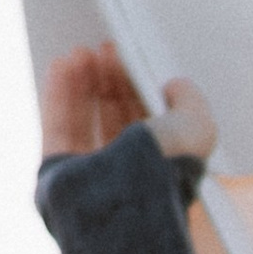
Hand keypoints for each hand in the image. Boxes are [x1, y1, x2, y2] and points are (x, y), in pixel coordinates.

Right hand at [38, 43, 217, 163]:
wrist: (124, 203)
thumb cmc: (164, 174)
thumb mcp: (197, 129)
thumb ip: (192, 101)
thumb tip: (175, 87)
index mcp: (157, 170)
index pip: (143, 122)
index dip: (133, 87)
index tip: (125, 57)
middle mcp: (123, 177)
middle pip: (111, 119)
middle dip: (106, 80)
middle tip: (102, 51)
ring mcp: (88, 178)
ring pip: (82, 121)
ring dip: (80, 83)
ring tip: (80, 53)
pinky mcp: (58, 175)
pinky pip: (55, 127)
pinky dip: (57, 94)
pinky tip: (61, 65)